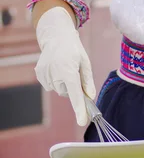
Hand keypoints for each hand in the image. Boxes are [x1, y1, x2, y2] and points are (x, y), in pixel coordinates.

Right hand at [35, 7, 95, 125]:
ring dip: (64, 81)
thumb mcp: (85, 62)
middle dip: (72, 85)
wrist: (56, 35)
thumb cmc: (74, 48)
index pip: (75, 95)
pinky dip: (55, 79)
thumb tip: (90, 97)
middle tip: (73, 69)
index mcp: (69, 71)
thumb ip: (87, 81)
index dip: (79, 109)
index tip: (82, 121)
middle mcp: (55, 75)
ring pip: (59, 89)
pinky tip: (56, 66)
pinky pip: (50, 85)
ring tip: (64, 65)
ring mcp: (45, 75)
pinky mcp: (39, 74)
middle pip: (67, 92)